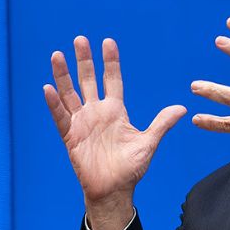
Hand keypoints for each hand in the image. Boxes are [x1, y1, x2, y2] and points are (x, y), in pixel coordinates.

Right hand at [42, 36, 185, 229]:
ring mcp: (82, 123)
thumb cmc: (131, 168)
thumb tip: (181, 108)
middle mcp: (97, 112)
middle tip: (80, 39)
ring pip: (70, 93)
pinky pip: (61, 117)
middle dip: (84, 60)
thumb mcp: (149, 142)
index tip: (108, 42)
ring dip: (63, 75)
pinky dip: (54, 104)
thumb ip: (162, 123)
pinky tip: (48, 88)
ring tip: (57, 55)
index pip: (112, 80)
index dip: (110, 62)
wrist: (115, 190)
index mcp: (115, 111)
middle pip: (88, 80)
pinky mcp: (71, 136)